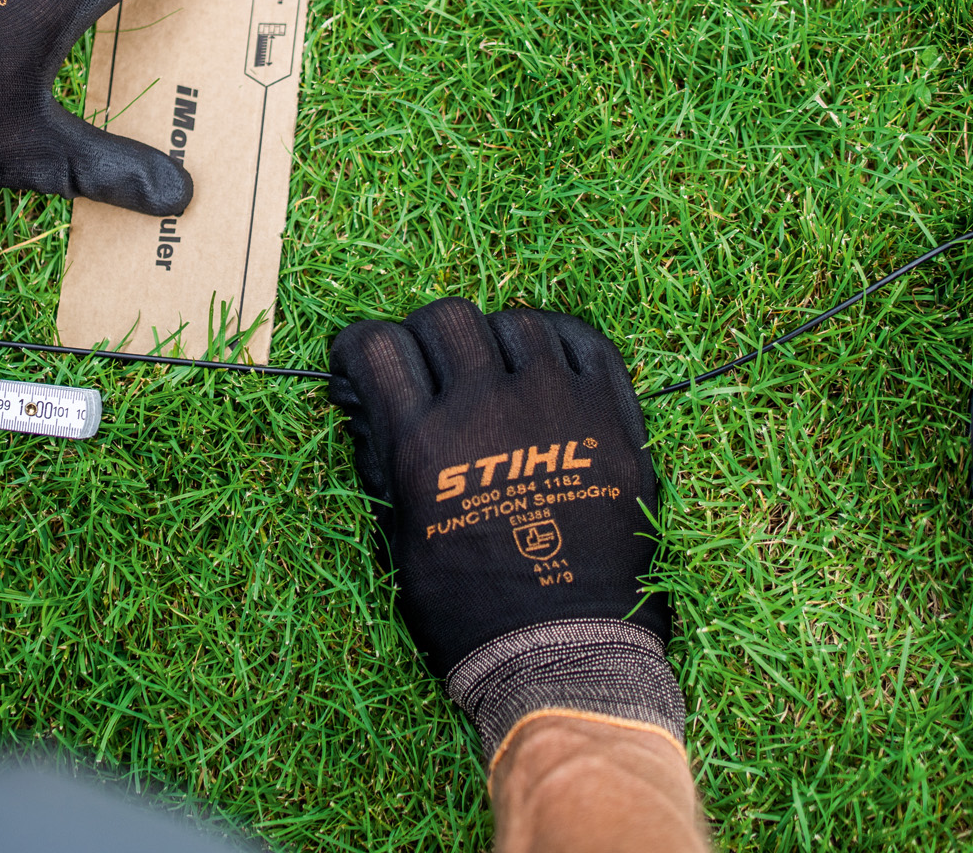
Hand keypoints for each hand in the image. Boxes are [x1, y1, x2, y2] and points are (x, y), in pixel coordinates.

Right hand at [328, 298, 681, 763]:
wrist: (566, 654)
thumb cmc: (470, 610)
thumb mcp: (399, 539)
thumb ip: (379, 461)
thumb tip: (362, 404)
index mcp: (424, 445)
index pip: (377, 347)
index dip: (359, 347)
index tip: (363, 362)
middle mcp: (488, 410)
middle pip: (447, 318)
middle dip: (426, 337)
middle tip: (430, 368)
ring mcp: (558, 406)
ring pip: (518, 322)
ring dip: (495, 341)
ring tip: (495, 372)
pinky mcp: (613, 418)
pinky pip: (586, 343)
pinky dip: (559, 343)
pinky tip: (547, 365)